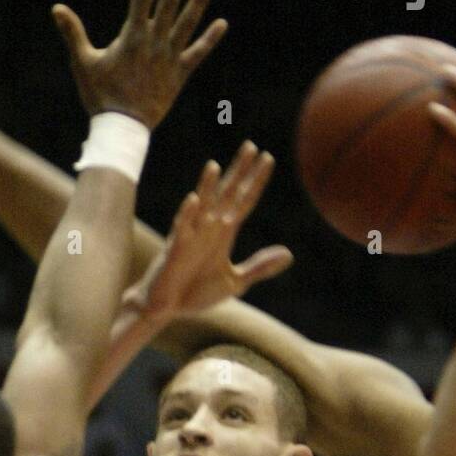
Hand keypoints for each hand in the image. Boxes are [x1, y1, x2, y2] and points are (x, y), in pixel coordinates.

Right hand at [52, 0, 226, 128]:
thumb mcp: (83, 63)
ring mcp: (169, 58)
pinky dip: (210, 39)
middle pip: (169, 2)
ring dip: (201, 0)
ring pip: (188, 23)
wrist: (122, 128)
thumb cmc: (100, 96)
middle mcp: (154, 42)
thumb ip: (73, 33)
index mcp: (131, 36)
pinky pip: (198, 53)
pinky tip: (222, 23)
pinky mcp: (179, 75)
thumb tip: (57, 8)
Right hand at [121, 142, 292, 323]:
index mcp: (224, 233)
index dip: (256, 181)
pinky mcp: (176, 250)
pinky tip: (194, 200)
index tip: (268, 159)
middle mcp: (209, 228)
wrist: (167, 308)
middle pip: (227, 195)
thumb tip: (289, 254)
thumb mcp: (234, 281)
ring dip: (208, 187)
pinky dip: (188, 214)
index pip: (244, 201)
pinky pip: (182, 229)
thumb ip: (259, 266)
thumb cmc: (195, 292)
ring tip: (216, 166)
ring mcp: (192, 236)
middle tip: (251, 146)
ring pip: (202, 206)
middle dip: (238, 172)